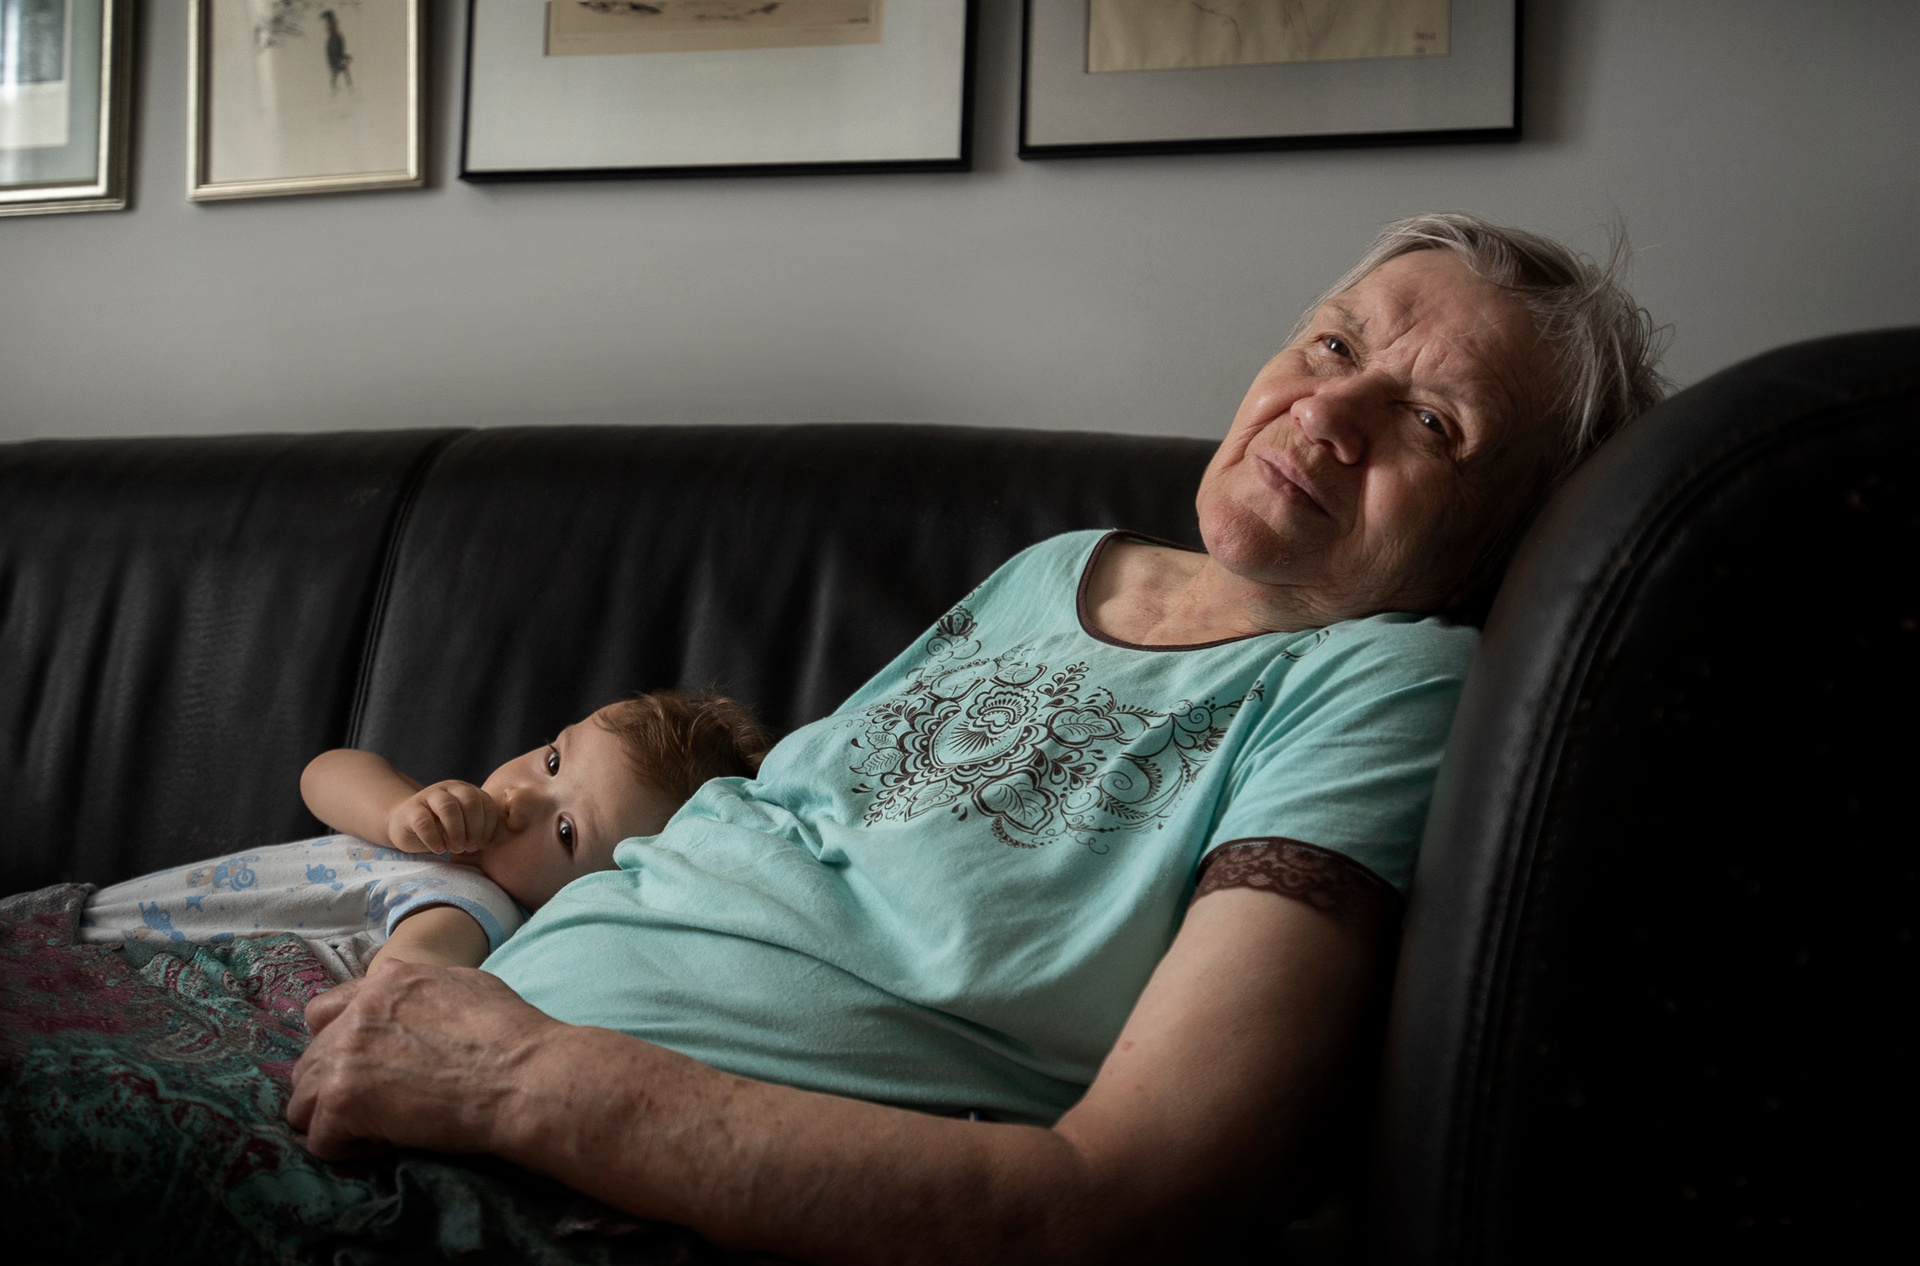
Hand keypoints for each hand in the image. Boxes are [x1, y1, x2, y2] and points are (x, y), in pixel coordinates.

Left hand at [288, 962, 562, 1159]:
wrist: (525, 1078)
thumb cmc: (514, 1036)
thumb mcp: (467, 986)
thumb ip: (422, 992)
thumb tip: (409, 1006)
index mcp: (387, 981)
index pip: (324, 1013)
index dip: (340, 1046)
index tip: (367, 1069)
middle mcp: (357, 1011)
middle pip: (310, 1061)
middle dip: (335, 1087)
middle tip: (375, 1108)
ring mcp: (345, 1055)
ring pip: (302, 1101)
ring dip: (334, 1119)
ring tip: (377, 1130)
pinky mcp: (342, 1100)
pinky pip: (319, 1139)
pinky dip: (348, 1150)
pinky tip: (387, 1145)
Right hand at [386, 780, 499, 853]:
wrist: (405, 823)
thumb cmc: (441, 828)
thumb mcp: (463, 826)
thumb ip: (478, 828)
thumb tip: (490, 842)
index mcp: (466, 791)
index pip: (486, 803)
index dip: (488, 825)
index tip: (483, 844)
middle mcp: (449, 789)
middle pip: (470, 801)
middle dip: (474, 827)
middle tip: (471, 847)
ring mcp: (429, 796)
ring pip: (448, 807)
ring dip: (457, 831)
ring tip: (457, 849)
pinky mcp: (411, 809)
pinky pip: (424, 822)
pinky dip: (435, 839)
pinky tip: (439, 850)